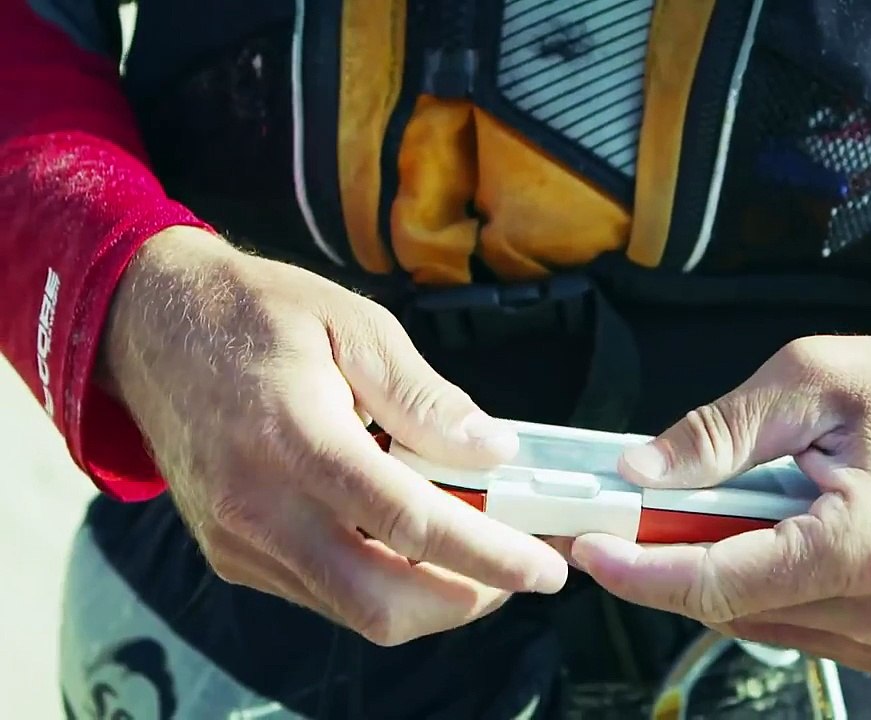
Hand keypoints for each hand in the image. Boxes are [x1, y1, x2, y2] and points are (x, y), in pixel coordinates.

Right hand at [101, 227, 567, 645]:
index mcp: (296, 440)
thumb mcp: (355, 324)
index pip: (410, 523)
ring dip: (429, 598)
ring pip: (354, 611)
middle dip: (467, 599)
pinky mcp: (231, 555)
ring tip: (477, 552)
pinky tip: (412, 543)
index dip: (487, 555)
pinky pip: (321, 595)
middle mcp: (259, 508)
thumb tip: (495, 451)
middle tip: (518, 569)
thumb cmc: (256, 313)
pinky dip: (381, 584)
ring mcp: (239, 541)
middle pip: (382, 601)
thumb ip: (425, 397)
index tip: (543, 568)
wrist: (149, 326)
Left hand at [569, 333, 870, 677]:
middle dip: (671, 558)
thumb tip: (641, 473)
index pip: (717, 582)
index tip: (589, 550)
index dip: (640, 570)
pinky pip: (794, 623)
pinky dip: (764, 580)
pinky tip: (774, 528)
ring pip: (757, 619)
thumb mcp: (814, 379)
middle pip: (729, 605)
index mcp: (864, 550)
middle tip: (635, 509)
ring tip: (731, 500)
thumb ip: (720, 432)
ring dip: (721, 567)